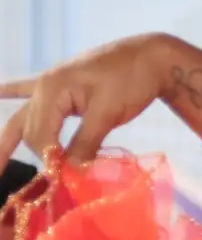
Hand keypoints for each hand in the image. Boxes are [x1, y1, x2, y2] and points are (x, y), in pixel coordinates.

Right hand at [1, 35, 187, 164]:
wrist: (151, 56)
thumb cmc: (132, 81)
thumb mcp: (109, 114)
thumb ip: (86, 142)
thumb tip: (71, 172)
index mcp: (51, 90)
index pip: (40, 135)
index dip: (51, 160)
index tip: (65, 180)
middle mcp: (43, 86)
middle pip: (30, 130)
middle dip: (40, 154)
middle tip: (50, 182)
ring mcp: (50, 83)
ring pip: (25, 116)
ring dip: (11, 138)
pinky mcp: (62, 84)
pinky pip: (28, 89)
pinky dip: (11, 91)